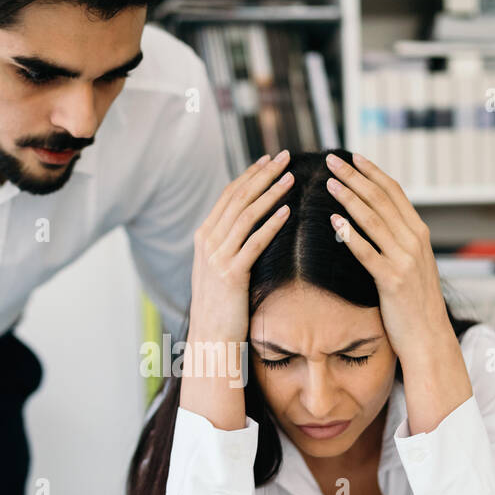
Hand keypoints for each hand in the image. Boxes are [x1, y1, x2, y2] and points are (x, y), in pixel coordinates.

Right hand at [189, 150, 293, 342]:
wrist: (210, 337)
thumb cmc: (221, 306)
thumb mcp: (219, 269)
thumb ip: (229, 245)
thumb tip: (248, 225)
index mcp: (204, 236)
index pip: (229, 195)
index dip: (250, 175)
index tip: (270, 159)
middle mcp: (207, 242)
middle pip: (238, 198)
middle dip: (263, 175)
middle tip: (286, 157)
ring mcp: (216, 257)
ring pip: (246, 216)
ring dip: (270, 193)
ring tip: (290, 178)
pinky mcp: (230, 274)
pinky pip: (253, 243)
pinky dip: (270, 224)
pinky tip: (287, 211)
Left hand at [323, 151, 471, 432]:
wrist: (428, 337)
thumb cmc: (414, 304)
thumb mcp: (411, 265)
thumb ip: (397, 242)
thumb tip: (375, 221)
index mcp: (419, 233)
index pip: (394, 192)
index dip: (372, 172)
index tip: (353, 156)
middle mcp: (415, 241)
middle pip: (381, 199)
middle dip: (355, 176)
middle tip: (332, 159)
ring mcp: (405, 260)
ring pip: (373, 220)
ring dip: (350, 198)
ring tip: (329, 182)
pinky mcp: (392, 281)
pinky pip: (367, 253)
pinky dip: (351, 235)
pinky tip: (334, 222)